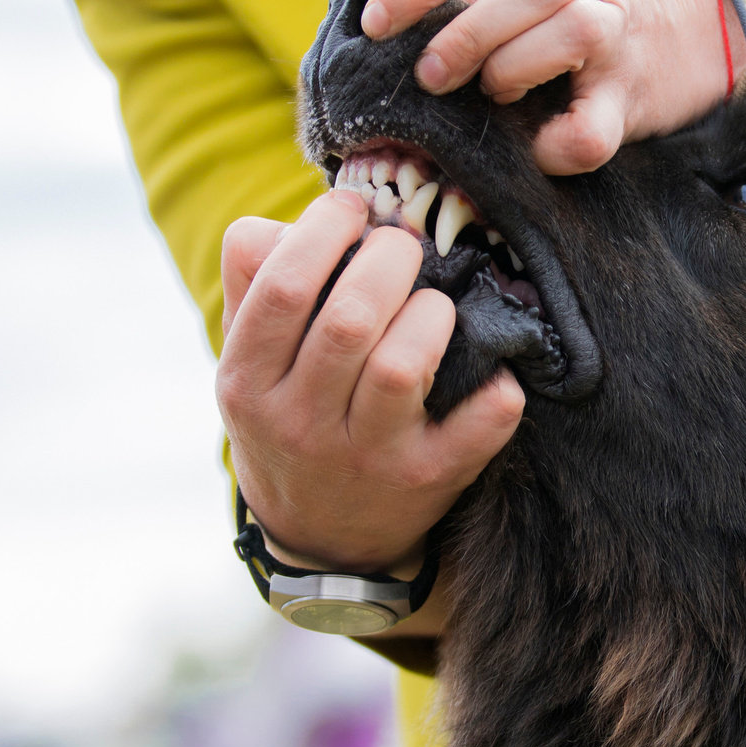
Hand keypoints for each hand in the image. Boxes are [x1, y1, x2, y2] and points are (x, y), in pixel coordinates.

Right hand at [216, 192, 525, 576]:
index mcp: (249, 382)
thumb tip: (286, 222)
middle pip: (351, 318)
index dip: (324, 230)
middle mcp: (301, 425)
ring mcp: (368, 457)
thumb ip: (255, 282)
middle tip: (404, 247)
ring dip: (433, 314)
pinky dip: (496, 388)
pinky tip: (491, 367)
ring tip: (435, 305)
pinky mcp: (430, 480)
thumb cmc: (289, 415)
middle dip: (391, 259)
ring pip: (403, 366)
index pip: (283, 288)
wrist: (321, 537)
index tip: (351, 209)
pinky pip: (479, 424)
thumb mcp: (249, 360)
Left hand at [360, 0, 731, 173]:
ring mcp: (621, 33)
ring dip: (514, 69)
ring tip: (497, 92)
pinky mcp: (636, 97)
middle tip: (432, 75)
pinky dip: (554, 147)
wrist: (700, 18)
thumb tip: (390, 25)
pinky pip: (593, 129)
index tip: (377, 26)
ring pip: (572, 33)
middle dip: (466, 36)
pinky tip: (535, 148)